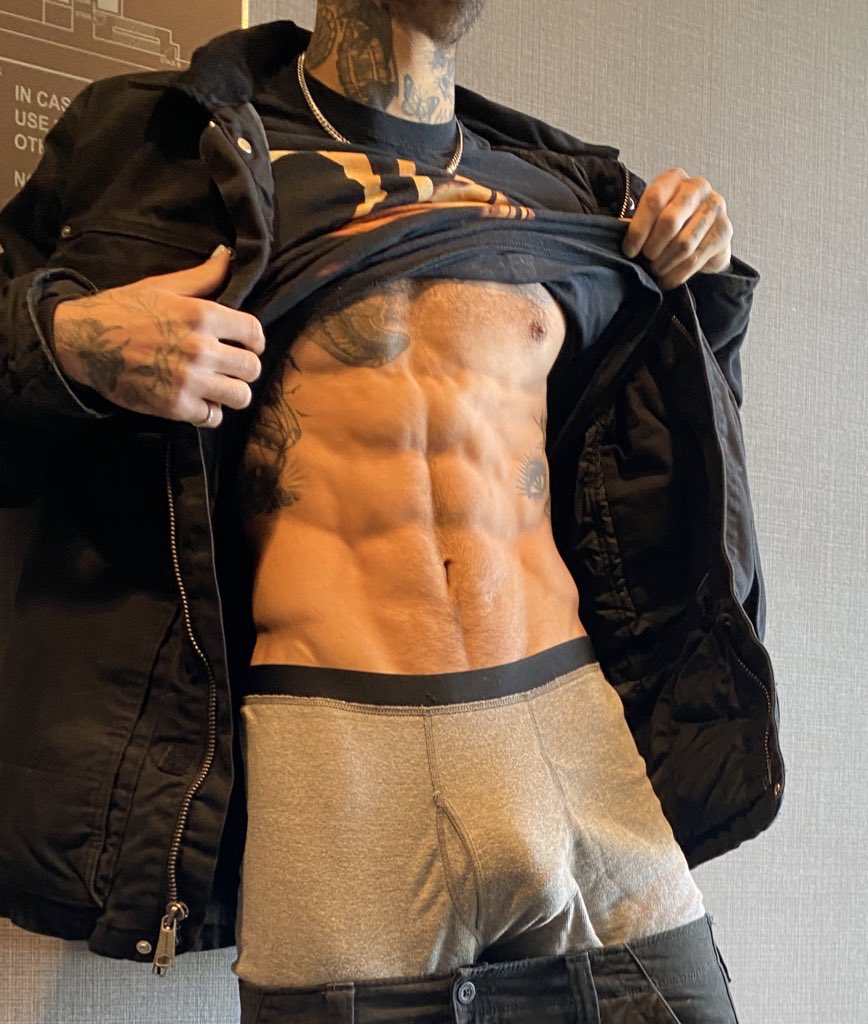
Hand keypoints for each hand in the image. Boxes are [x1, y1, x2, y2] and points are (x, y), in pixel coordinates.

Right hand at [53, 246, 264, 427]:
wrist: (83, 341)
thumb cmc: (123, 310)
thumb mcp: (163, 286)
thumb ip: (202, 276)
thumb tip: (226, 255)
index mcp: (201, 315)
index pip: (254, 333)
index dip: (255, 341)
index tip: (248, 345)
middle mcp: (200, 348)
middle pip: (251, 368)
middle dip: (244, 368)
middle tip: (229, 367)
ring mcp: (188, 379)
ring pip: (240, 396)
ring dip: (232, 393)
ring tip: (218, 387)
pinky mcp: (175, 406)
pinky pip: (213, 417)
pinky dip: (208, 412)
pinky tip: (198, 400)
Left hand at [621, 168, 732, 289]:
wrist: (704, 235)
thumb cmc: (671, 225)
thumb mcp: (651, 218)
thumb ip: (637, 224)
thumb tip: (619, 239)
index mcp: (674, 179)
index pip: (653, 200)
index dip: (638, 230)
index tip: (629, 251)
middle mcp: (698, 187)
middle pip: (670, 221)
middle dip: (653, 247)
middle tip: (646, 260)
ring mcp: (715, 207)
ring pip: (683, 243)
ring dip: (665, 263)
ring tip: (656, 270)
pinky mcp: (725, 231)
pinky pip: (696, 258)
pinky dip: (677, 274)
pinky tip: (667, 280)